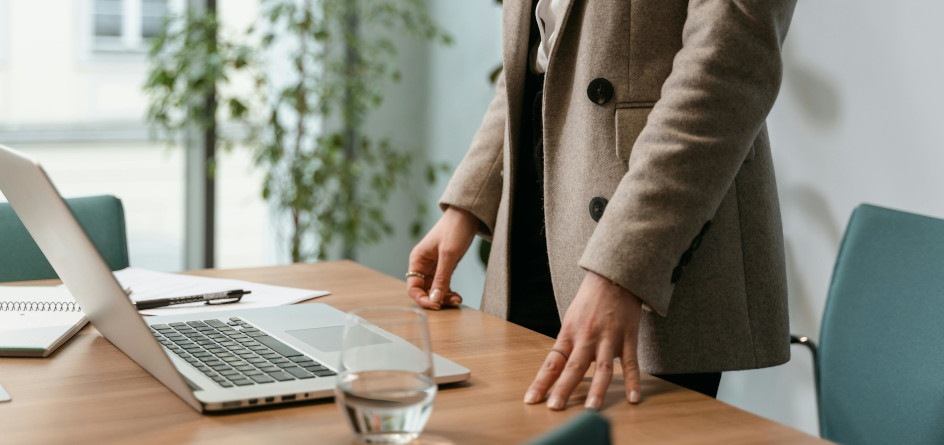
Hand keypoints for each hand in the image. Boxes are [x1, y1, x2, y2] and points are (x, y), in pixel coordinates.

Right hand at [406, 206, 478, 309]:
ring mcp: (434, 267)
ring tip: (457, 299)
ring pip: (434, 289)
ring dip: (444, 297)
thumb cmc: (454, 229)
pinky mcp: (445, 267)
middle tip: (451, 303)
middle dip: (435, 299)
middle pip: (423, 290)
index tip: (436, 305)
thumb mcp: (448, 255)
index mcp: (417, 260)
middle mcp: (422, 265)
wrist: (467, 215)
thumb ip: (441, 278)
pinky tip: (457, 296)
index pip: (413, 287)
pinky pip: (443, 285)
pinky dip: (449, 292)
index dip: (422, 299)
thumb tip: (434, 300)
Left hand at [524, 271, 643, 409]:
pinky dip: (633, 381)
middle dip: (563, 388)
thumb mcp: (572, 319)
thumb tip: (558, 370)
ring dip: (597, 389)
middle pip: (574, 367)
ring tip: (590, 409)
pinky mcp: (628, 337)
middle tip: (555, 408)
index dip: (542, 381)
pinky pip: (631, 363)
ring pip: (602, 367)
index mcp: (569, 333)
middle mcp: (587, 337)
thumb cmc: (590, 300)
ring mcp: (608, 337)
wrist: (613, 276)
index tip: (532, 399)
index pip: (552, 362)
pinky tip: (633, 398)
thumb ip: (568, 345)